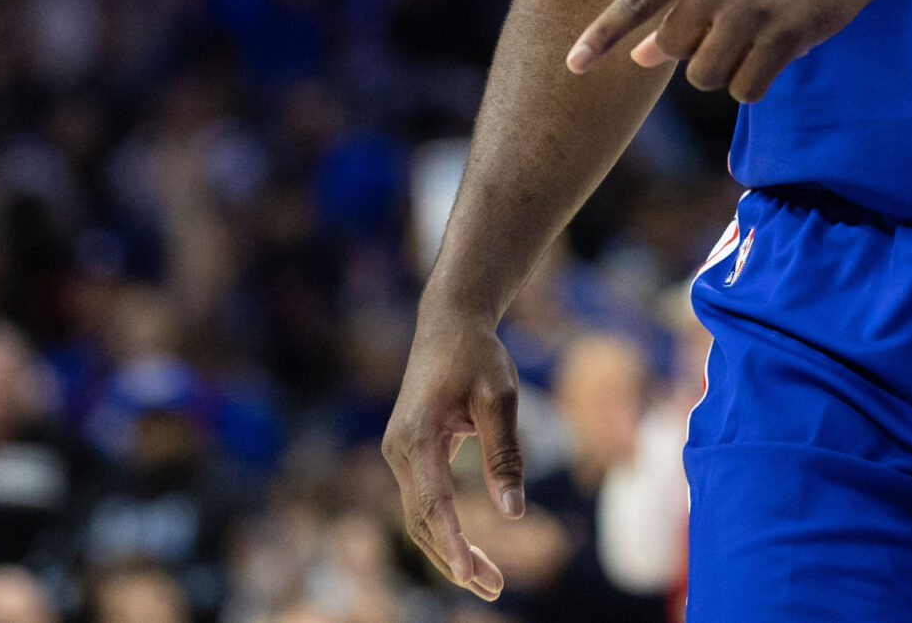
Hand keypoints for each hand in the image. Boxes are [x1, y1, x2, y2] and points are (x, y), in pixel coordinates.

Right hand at [380, 313, 525, 601]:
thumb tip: (513, 512)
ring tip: (490, 582)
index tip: (469, 575)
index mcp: (417, 434)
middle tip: (494, 590)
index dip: (450, 542)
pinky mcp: (408, 455)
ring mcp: (399, 454)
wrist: (448, 322)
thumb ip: (504, 454)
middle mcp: (398, 449)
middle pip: (421, 519)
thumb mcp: (500, 396)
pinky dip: (443, 530)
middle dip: (454, 558)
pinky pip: (423, 502)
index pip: (432, 501)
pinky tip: (469, 552)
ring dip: (449, 550)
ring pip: (419, 516)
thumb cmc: (477, 355)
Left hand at [566, 0, 879, 100]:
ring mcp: (748, 7)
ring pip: (705, 76)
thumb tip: (640, 57)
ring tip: (758, 37)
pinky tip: (778, 53)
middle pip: (673, 51)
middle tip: (735, 28)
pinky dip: (755, 84)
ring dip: (726, 71)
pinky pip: (745, 89)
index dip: (601, 36)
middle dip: (696, 53)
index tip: (572, 66)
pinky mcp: (782, 35)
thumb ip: (681, 2)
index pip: (635, 1)